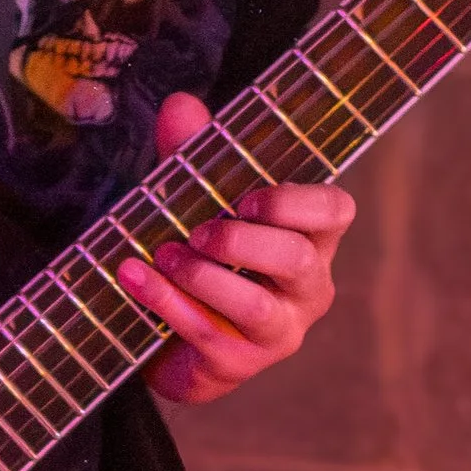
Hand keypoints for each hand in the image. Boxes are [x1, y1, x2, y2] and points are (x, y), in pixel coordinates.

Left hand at [117, 90, 355, 407]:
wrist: (167, 338)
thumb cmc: (199, 254)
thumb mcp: (194, 198)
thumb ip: (192, 154)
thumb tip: (180, 105)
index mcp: (310, 237)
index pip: (335, 211)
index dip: (299, 202)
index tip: (247, 197)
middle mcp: (308, 287)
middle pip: (297, 259)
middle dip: (244, 241)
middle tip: (199, 230)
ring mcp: (280, 332)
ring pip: (258, 307)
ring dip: (206, 277)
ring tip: (165, 253)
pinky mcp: (240, 364)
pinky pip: (209, 334)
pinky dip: (167, 302)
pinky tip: (134, 276)